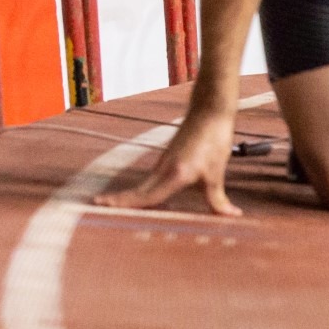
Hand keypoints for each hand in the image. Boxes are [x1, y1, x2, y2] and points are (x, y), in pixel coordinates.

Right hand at [95, 106, 240, 215]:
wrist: (210, 112)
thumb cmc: (214, 139)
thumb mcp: (217, 172)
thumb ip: (218, 199)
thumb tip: (231, 216)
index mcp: (174, 174)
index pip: (146, 195)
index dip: (125, 203)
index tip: (103, 206)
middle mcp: (163, 169)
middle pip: (138, 190)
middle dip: (118, 200)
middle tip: (97, 206)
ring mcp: (163, 163)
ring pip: (144, 185)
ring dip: (129, 196)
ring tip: (110, 205)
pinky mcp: (167, 159)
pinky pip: (152, 180)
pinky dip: (143, 190)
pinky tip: (141, 196)